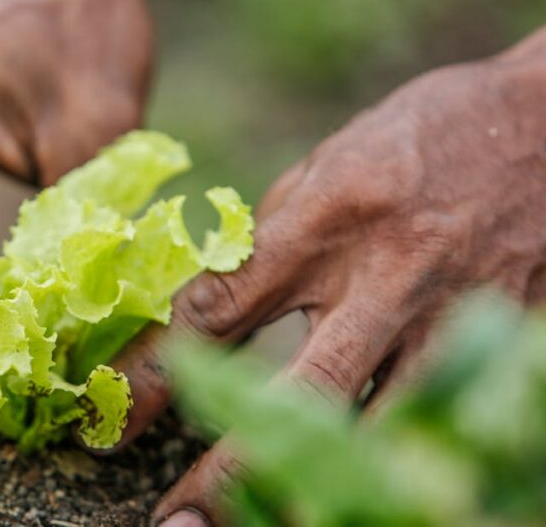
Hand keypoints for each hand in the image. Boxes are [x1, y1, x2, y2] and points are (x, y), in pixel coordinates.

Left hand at [107, 28, 545, 525]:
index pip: (221, 308)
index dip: (158, 373)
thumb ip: (273, 240)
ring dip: (319, 488)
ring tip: (266, 523)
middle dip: (232, 469)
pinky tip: (364, 491)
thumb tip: (214, 308)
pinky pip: (446, 423)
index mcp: (328, 219)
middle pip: (302, 394)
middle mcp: (390, 276)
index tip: (117, 418)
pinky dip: (398, 464)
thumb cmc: (426, 136)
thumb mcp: (329, 162)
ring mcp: (458, 319)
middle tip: (178, 523)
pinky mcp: (512, 343)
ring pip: (383, 433)